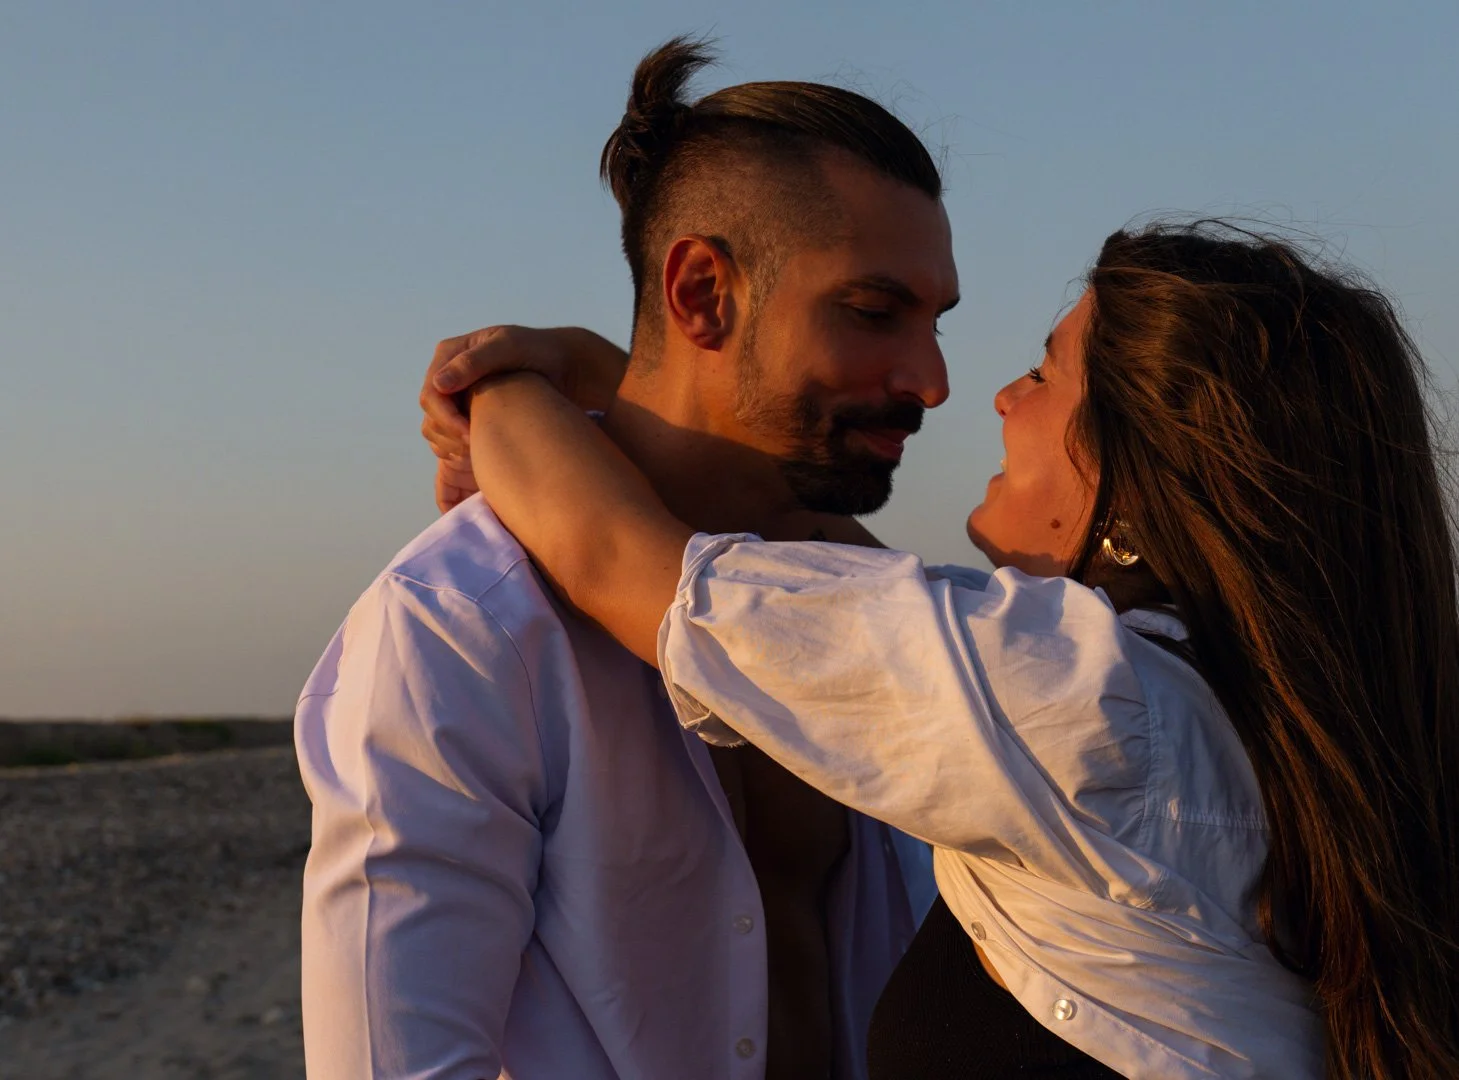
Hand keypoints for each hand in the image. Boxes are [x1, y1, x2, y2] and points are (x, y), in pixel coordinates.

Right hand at [420, 326, 628, 512]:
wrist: (561, 365)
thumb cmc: (538, 350)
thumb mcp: (509, 347)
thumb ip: (474, 362)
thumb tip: (439, 384)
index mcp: (449, 355)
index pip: (431, 394)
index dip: (446, 418)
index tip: (471, 434)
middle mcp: (447, 376)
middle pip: (431, 416)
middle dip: (451, 435)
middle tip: (478, 448)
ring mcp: (456, 397)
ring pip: (436, 431)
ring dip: (453, 447)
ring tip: (480, 454)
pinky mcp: (466, 415)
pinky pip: (449, 440)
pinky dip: (459, 452)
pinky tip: (481, 456)